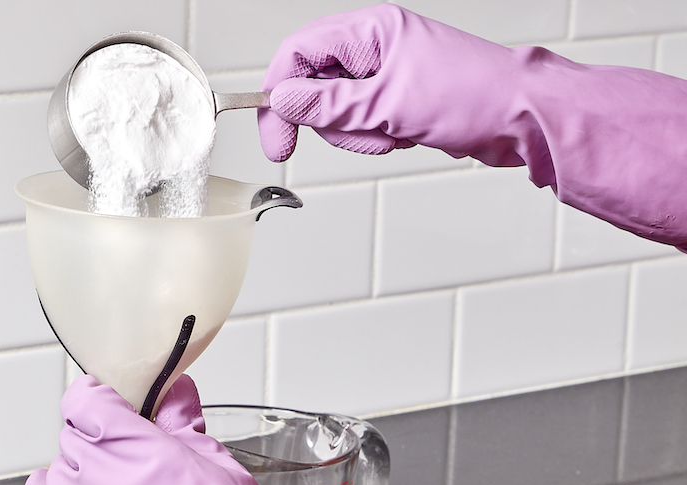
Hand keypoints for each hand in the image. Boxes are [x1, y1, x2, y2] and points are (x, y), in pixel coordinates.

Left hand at [23, 374, 466, 484]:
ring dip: (79, 473)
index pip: (85, 399)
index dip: (101, 396)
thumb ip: (183, 421)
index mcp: (133, 446)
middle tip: (133, 454)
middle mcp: (97, 479)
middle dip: (100, 438)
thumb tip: (175, 390)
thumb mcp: (216, 461)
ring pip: (56, 473)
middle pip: (73, 436)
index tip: (114, 403)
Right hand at [257, 4, 528, 161]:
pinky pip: (361, 120)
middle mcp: (375, 45)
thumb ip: (328, 105)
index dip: (279, 95)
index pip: (298, 53)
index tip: (278, 137)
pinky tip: (403, 135)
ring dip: (356, 132)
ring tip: (392, 133)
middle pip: (314, 83)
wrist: (523, 117)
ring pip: (336, 108)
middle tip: (357, 134)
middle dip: (329, 120)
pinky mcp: (396, 96)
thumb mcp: (386, 105)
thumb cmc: (473, 97)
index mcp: (371, 30)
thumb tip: (284, 100)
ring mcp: (386, 71)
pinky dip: (374, 135)